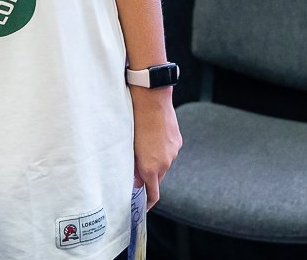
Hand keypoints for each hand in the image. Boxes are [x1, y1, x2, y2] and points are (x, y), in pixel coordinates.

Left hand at [131, 87, 180, 208]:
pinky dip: (162, 149)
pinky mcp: (177, 141)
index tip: (144, 206)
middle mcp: (165, 163)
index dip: (148, 203)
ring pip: (164, 163)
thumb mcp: (129, 147)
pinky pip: (169, 151)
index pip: (153, 194)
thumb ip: (133, 167)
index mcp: (151, 168)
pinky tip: (153, 136)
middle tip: (138, 167)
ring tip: (144, 144)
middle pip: (158, 178)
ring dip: (156, 160)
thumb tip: (137, 180)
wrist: (151, 100)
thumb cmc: (135, 121)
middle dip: (149, 176)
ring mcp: (173, 152)